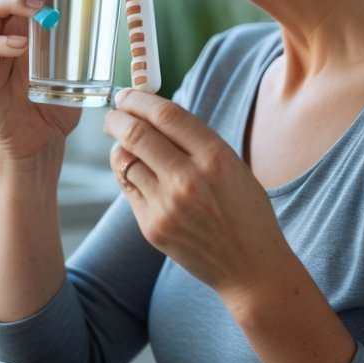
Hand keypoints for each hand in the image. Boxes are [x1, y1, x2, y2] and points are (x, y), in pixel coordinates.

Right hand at [0, 0, 79, 159]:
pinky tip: (19, 45)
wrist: (41, 140)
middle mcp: (4, 27)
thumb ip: (90, 37)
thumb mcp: (79, 62)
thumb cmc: (59, 99)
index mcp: (26, 21)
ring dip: (11, 0)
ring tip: (34, 3)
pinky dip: (0, 43)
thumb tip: (125, 8)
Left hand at [104, 88, 290, 304]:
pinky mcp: (153, 227)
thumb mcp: (232, 166)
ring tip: (125, 144)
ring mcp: (168, 206)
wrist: (249, 267)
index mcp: (216, 157)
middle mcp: (190, 180)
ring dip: (119, 146)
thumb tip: (152, 112)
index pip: (166, 115)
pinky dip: (126, 172)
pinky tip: (134, 170)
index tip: (127, 95)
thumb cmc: (244, 211)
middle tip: (114, 114)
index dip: (139, 99)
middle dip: (117, 118)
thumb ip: (195, 141)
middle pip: (137, 134)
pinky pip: (127, 188)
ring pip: (125, 161)